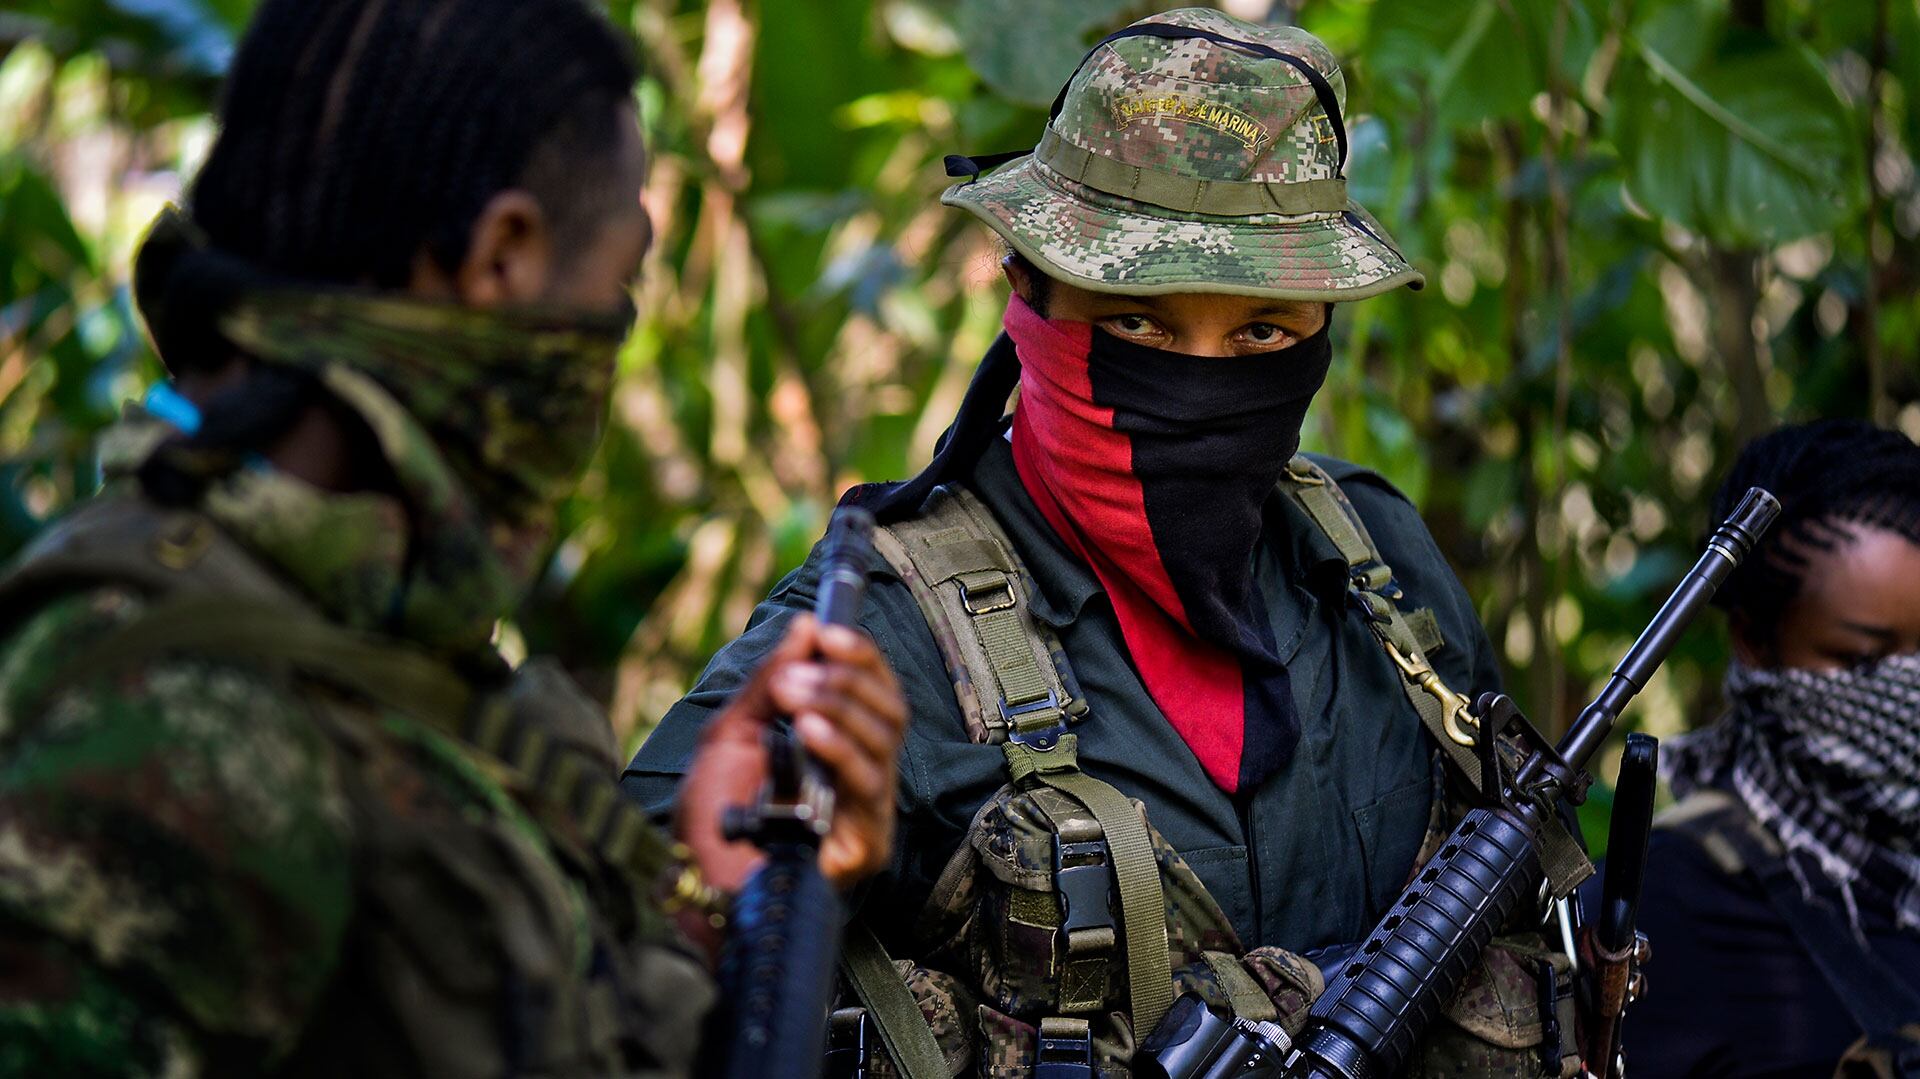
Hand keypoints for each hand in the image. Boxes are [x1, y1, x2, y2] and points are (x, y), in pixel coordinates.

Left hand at [676, 615, 907, 895]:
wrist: (692, 885)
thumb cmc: (711, 819)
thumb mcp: (732, 732)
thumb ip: (771, 680)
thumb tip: (807, 625)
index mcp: (837, 748)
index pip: (874, 691)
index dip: (859, 657)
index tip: (828, 631)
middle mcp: (860, 777)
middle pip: (891, 711)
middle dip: (846, 679)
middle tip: (797, 675)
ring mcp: (868, 811)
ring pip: (883, 741)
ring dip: (838, 705)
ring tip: (794, 695)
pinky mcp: (867, 844)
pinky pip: (867, 784)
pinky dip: (838, 749)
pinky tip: (807, 732)